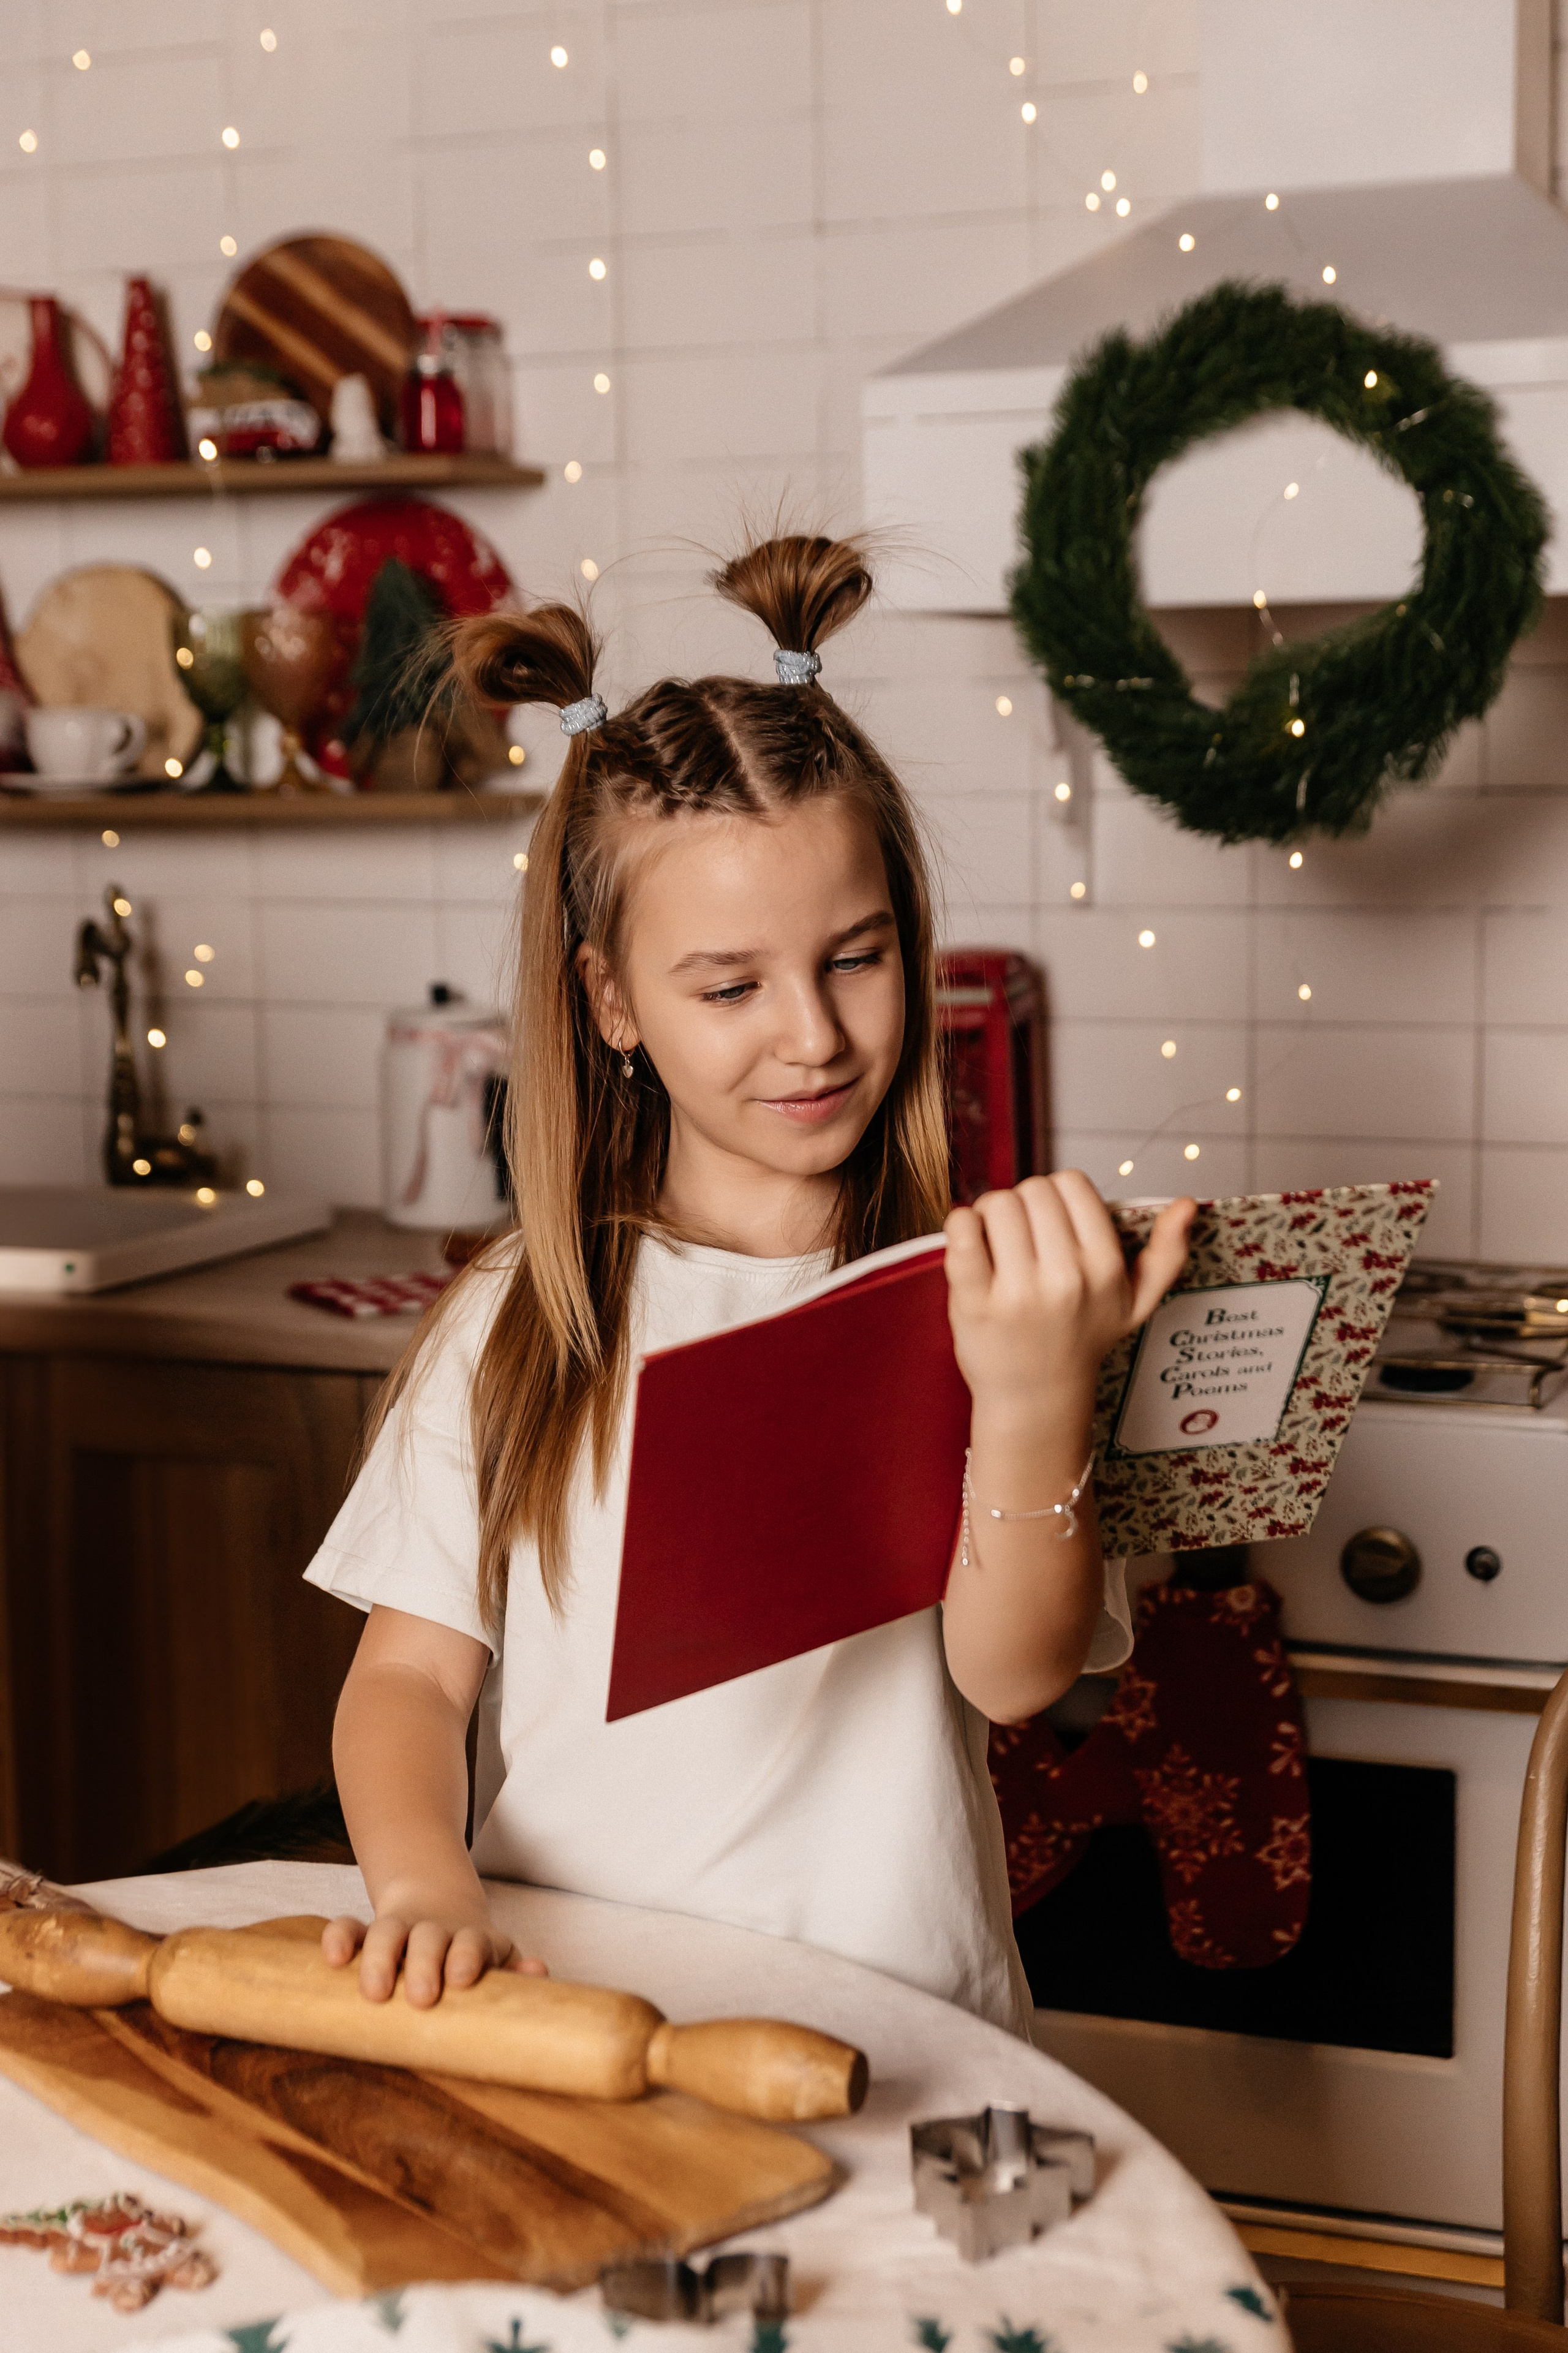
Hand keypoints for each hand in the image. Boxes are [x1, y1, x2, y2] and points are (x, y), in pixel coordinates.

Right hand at [321, 1902, 548, 2006]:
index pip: (473, 1940)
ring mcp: (400, 1928)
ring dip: (379, 1957)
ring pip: (385, 1932)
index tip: (462, 1978)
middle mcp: (435, 1930)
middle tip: (423, 1996)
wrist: (440, 1907)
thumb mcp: (497, 1960)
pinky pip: (348, 1928)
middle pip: (428, 1937)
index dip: (468, 1955)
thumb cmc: (472, 1955)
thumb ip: (514, 1971)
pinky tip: (332, 1959)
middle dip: (424, 1963)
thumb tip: (538, 1972)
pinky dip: (339, 1937)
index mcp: (472, 1938)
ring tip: (374, 1991)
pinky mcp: (366, 1933)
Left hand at [944, 1173, 1194, 1426]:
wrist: (1036, 1398)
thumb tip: (1188, 1204)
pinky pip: (962, 1229)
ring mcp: (1018, 1291)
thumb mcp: (1137, 1303)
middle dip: (1023, 1204)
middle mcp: (1065, 1277)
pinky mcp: (974, 1301)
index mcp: (1104, 1268)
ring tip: (997, 1244)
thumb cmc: (1082, 1340)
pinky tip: (971, 1244)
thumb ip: (1166, 1254)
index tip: (1051, 1222)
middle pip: (1033, 1189)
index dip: (1056, 1194)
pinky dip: (961, 1224)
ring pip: (997, 1203)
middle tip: (1022, 1235)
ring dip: (990, 1214)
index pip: (1072, 1183)